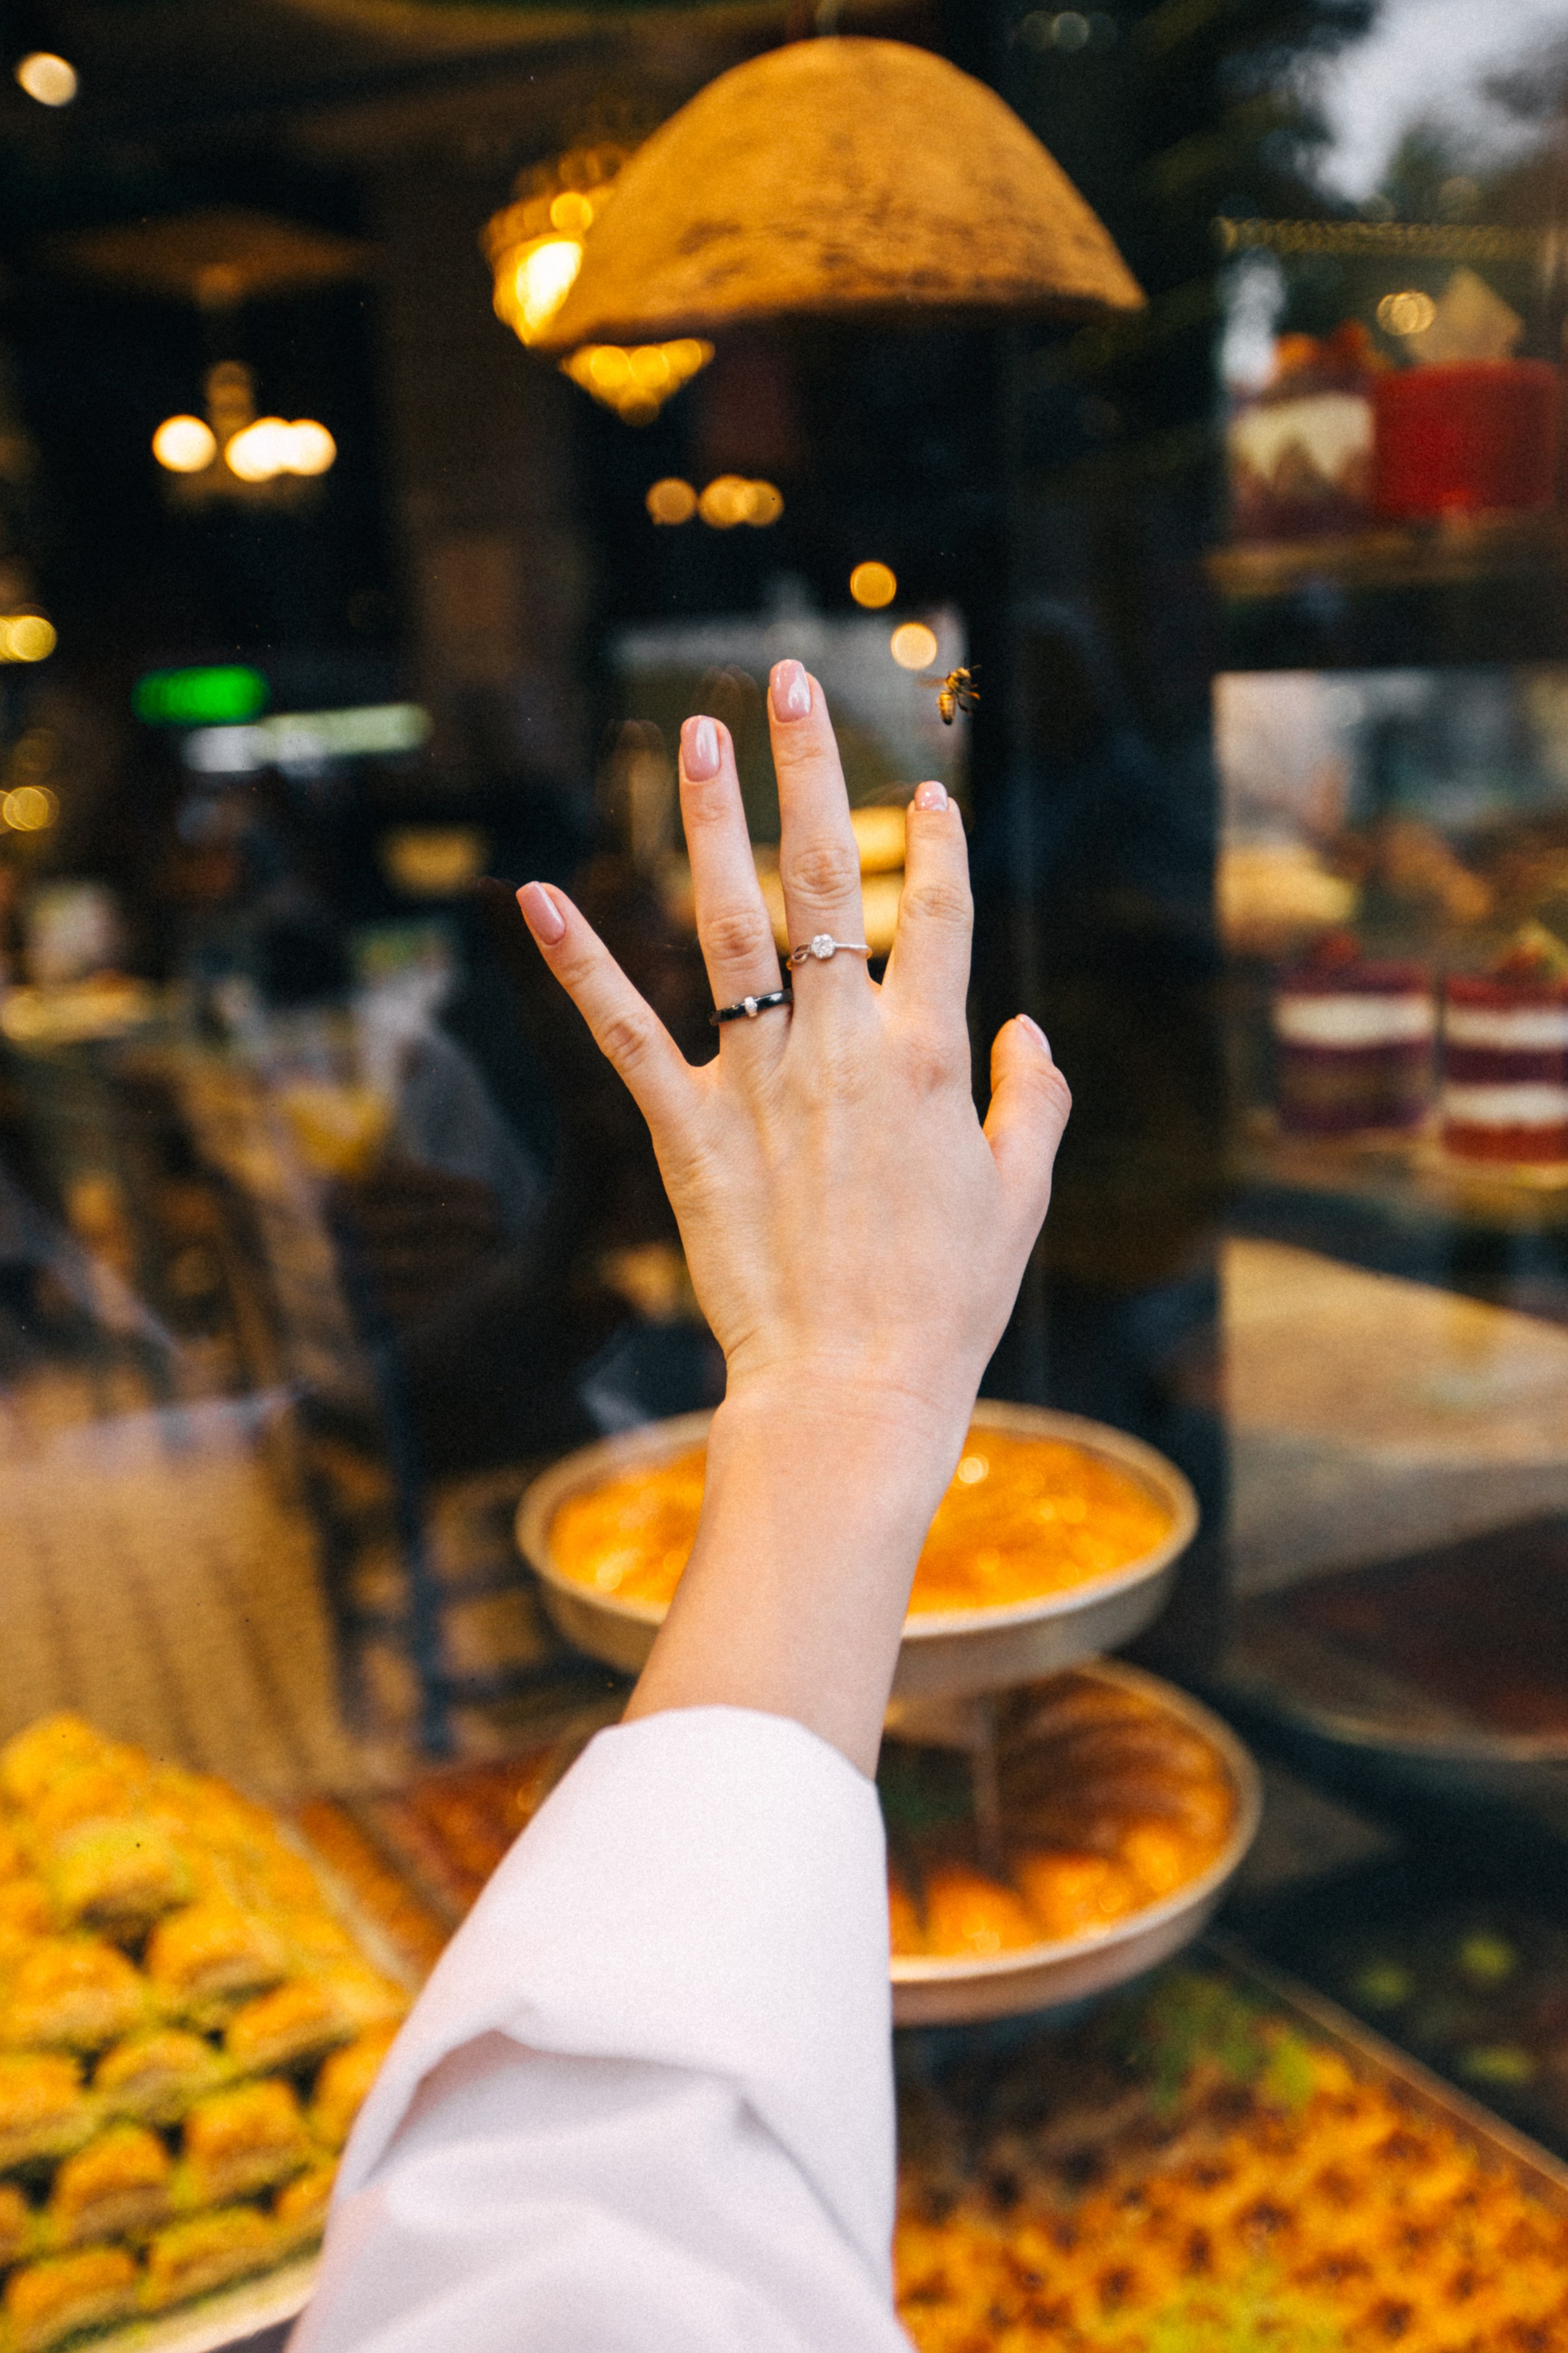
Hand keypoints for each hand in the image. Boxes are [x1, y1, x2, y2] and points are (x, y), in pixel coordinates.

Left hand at [517, 661, 1069, 1767]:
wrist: (852, 1389)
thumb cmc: (948, 1302)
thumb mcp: (1021, 1197)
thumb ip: (1035, 1100)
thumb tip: (1033, 1028)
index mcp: (931, 1058)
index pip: (939, 918)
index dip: (935, 847)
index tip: (924, 790)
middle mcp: (842, 1048)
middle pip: (825, 881)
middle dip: (809, 770)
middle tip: (787, 680)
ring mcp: (758, 1082)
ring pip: (729, 925)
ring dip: (709, 820)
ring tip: (695, 732)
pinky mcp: (684, 1129)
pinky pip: (625, 1029)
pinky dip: (580, 962)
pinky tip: (538, 893)